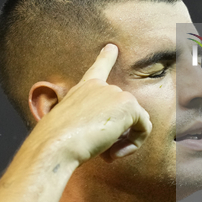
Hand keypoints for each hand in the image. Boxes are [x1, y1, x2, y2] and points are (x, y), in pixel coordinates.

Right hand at [35, 44, 151, 163]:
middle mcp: (101, 87)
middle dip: (118, 135)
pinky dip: (135, 143)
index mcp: (83, 89)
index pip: (98, 69)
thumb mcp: (72, 126)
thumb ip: (92, 122)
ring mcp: (116, 93)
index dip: (106, 58)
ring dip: (126, 141)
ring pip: (136, 121)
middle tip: (103, 152)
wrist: (56, 144)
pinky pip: (145, 127)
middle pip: (124, 111)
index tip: (111, 47)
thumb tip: (114, 132)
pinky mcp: (128, 105)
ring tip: (108, 154)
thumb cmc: (58, 142)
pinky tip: (116, 153)